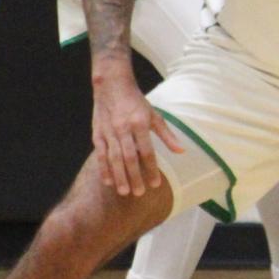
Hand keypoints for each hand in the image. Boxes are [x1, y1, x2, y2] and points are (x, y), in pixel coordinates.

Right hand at [92, 75, 182, 197]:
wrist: (111, 85)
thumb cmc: (136, 102)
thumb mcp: (154, 115)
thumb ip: (167, 135)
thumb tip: (181, 151)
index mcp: (140, 124)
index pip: (147, 151)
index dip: (151, 169)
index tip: (156, 184)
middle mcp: (124, 128)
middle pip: (129, 157)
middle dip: (134, 176)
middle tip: (139, 193)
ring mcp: (109, 131)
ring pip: (113, 158)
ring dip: (119, 176)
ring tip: (124, 192)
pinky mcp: (98, 133)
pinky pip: (100, 154)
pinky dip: (103, 168)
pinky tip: (108, 181)